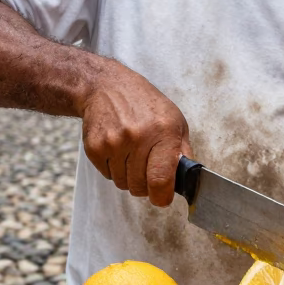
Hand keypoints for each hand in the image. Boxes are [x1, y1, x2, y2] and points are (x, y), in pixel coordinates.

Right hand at [81, 61, 191, 206]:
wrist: (107, 87)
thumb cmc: (145, 105)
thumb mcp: (174, 120)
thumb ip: (182, 151)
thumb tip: (188, 180)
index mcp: (163, 132)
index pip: (161, 180)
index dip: (162, 197)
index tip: (163, 197)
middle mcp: (138, 137)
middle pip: (140, 187)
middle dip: (145, 185)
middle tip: (146, 168)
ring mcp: (114, 143)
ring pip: (123, 183)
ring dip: (128, 176)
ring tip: (131, 154)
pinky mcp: (95, 147)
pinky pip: (107, 175)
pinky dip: (113, 169)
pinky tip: (117, 148)